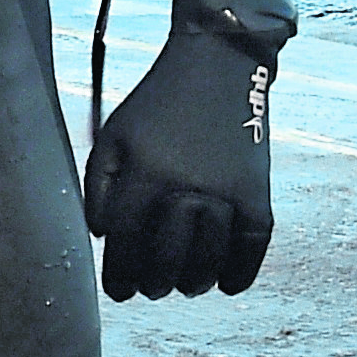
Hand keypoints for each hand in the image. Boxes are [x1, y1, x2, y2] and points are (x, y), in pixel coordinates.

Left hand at [83, 27, 276, 299]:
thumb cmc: (155, 106)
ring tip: (184, 287)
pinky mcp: (257, 190)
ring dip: (195, 281)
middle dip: (154, 283)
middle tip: (150, 291)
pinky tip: (228, 285)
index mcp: (145, 173)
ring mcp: (226, 190)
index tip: (117, 291)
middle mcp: (186, 186)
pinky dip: (243, 270)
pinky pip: (253, 244)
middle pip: (167, 257)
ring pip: (210, 258)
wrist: (216, 65)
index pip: (126, 242)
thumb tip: (103, 237)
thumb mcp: (113, 136)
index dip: (119, 274)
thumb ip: (99, 186)